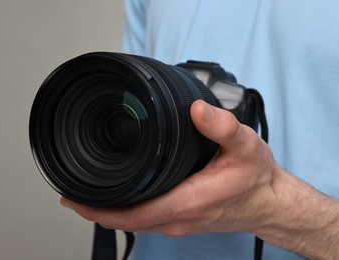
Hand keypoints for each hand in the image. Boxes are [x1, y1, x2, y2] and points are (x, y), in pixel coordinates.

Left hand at [60, 100, 279, 235]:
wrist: (269, 203)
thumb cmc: (256, 179)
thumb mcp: (245, 146)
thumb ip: (222, 127)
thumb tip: (197, 110)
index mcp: (187, 202)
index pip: (131, 214)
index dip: (97, 209)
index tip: (71, 198)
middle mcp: (178, 218)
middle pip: (124, 221)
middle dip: (93, 209)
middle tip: (69, 191)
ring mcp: (178, 222)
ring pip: (133, 222)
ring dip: (107, 210)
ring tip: (86, 193)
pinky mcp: (181, 218)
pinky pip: (145, 219)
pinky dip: (124, 210)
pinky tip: (118, 197)